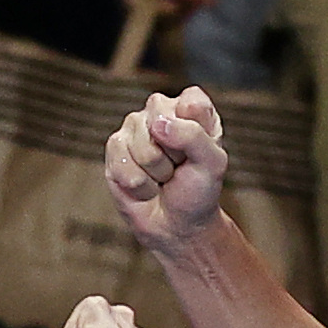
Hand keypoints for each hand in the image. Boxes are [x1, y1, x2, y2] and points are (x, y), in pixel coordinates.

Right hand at [104, 85, 233, 258]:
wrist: (175, 225)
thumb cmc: (197, 191)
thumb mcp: (212, 163)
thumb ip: (193, 135)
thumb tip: (157, 124)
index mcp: (191, 108)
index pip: (192, 102)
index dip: (197, 131)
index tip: (199, 153)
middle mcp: (161, 112)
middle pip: (161, 120)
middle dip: (173, 154)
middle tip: (179, 167)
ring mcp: (135, 128)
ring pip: (142, 146)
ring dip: (156, 172)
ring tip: (162, 178)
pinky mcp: (115, 148)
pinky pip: (122, 161)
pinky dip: (138, 183)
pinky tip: (145, 185)